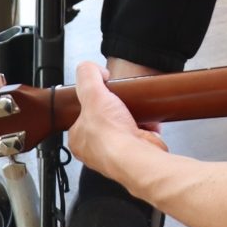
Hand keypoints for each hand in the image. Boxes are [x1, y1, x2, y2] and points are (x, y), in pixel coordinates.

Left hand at [68, 59, 167, 180]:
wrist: (137, 157)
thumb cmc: (111, 137)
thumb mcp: (92, 94)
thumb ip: (88, 76)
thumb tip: (91, 69)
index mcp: (79, 138)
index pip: (80, 114)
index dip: (91, 100)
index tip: (99, 92)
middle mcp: (96, 148)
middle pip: (106, 118)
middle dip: (115, 107)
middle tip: (118, 100)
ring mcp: (118, 150)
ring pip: (125, 124)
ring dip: (132, 114)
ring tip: (133, 107)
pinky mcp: (137, 150)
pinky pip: (143, 131)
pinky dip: (148, 123)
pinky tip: (147, 118)